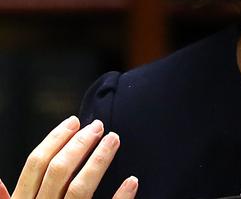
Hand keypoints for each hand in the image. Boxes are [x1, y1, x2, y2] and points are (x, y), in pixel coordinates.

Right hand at [0, 116, 137, 198]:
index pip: (35, 165)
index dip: (54, 139)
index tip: (74, 121)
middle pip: (57, 172)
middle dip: (79, 144)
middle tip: (100, 126)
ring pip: (79, 189)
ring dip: (99, 160)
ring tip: (115, 139)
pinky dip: (120, 198)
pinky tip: (133, 181)